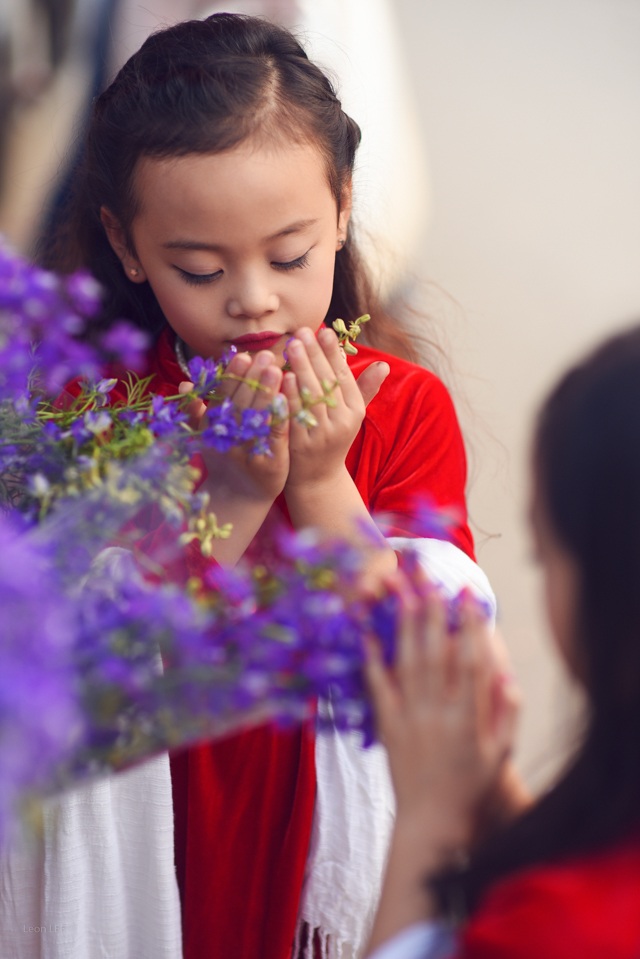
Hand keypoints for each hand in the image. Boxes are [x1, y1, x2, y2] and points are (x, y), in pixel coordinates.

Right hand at [180, 349, 288, 502]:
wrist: (239, 497)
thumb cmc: (225, 459)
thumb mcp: (205, 436)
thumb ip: (195, 410)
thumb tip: (185, 384)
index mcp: (215, 426)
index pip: (224, 395)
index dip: (232, 376)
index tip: (242, 356)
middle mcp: (230, 437)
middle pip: (241, 403)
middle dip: (252, 378)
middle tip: (266, 355)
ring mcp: (249, 450)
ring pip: (256, 417)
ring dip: (266, 393)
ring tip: (277, 370)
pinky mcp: (269, 462)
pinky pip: (274, 437)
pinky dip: (279, 418)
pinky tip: (286, 400)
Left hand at [282, 326, 387, 489]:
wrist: (317, 479)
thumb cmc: (332, 439)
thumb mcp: (351, 415)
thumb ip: (364, 388)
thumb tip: (384, 365)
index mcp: (355, 411)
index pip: (343, 376)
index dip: (333, 353)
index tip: (324, 330)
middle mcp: (342, 423)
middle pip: (327, 383)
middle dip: (314, 355)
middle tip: (301, 332)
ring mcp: (322, 435)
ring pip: (312, 397)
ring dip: (301, 369)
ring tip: (290, 345)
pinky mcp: (302, 445)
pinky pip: (295, 415)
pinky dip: (290, 395)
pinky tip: (282, 377)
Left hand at [365, 568, 519, 850]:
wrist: (432, 822)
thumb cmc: (471, 788)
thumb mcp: (501, 753)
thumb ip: (508, 713)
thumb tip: (507, 674)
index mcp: (469, 716)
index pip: (471, 660)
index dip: (470, 626)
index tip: (469, 596)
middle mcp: (438, 710)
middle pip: (435, 651)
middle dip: (433, 610)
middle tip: (430, 577)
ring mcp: (411, 715)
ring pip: (407, 660)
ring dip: (403, 622)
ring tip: (401, 589)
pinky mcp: (388, 724)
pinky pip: (378, 685)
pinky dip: (371, 656)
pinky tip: (366, 630)